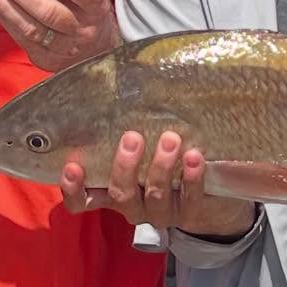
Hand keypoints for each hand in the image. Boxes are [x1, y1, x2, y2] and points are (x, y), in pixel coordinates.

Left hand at [0, 0, 120, 71]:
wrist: (98, 51)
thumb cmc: (88, 14)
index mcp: (97, 9)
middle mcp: (83, 31)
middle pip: (52, 13)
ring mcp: (65, 49)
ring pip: (34, 30)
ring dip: (9, 9)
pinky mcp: (47, 59)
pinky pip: (24, 41)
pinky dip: (7, 22)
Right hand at [60, 130, 257, 239]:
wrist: (213, 184)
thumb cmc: (165, 148)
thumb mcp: (142, 134)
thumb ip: (122, 116)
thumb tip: (110, 72)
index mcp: (113, 189)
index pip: (82, 200)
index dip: (73, 189)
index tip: (73, 165)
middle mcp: (134, 204)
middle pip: (120, 195)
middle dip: (124, 167)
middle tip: (132, 137)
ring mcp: (162, 212)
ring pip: (155, 197)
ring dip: (161, 167)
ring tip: (171, 139)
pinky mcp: (191, 214)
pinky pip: (190, 200)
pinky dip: (192, 178)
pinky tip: (194, 156)